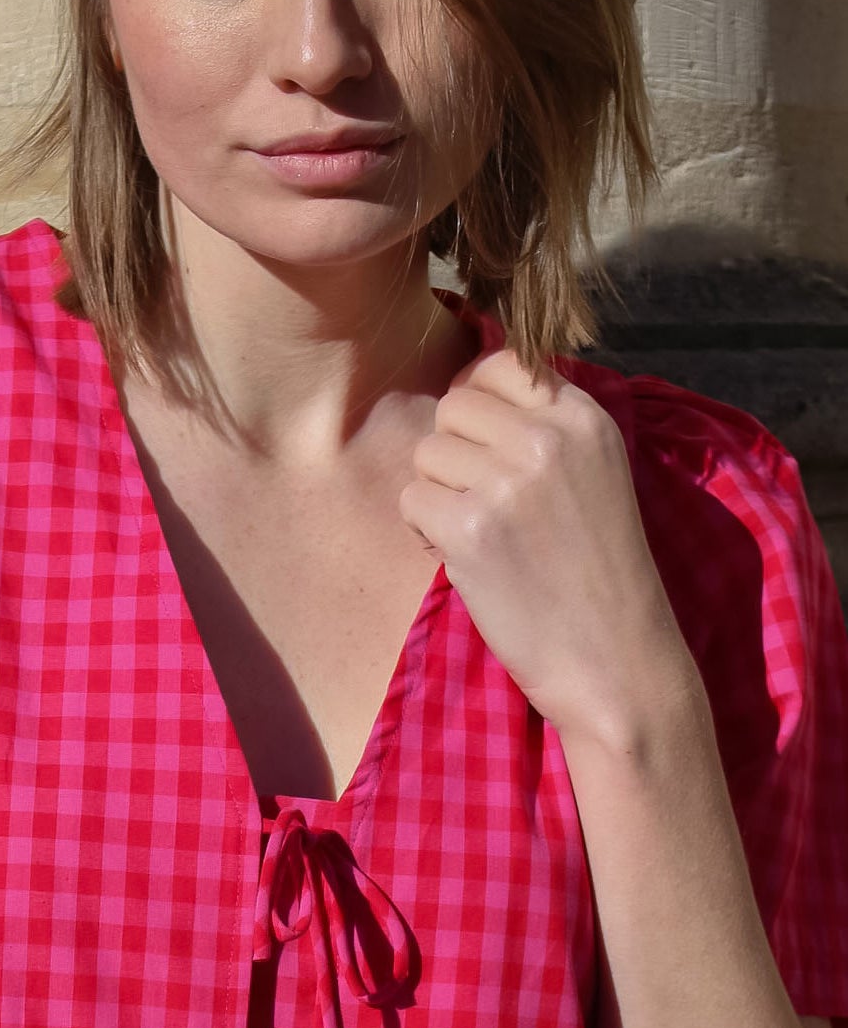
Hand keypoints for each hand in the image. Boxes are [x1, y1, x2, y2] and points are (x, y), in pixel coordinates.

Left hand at [398, 347, 697, 745]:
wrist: (616, 662)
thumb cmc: (600, 578)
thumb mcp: (596, 477)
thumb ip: (544, 431)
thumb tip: (467, 394)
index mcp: (585, 419)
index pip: (500, 365)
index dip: (478, 406)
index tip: (488, 451)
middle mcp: (549, 438)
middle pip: (453, 405)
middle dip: (454, 453)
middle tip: (481, 502)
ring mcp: (509, 481)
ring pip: (427, 452)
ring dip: (437, 494)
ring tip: (478, 535)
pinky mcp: (472, 529)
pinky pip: (412, 500)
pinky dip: (425, 532)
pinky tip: (464, 559)